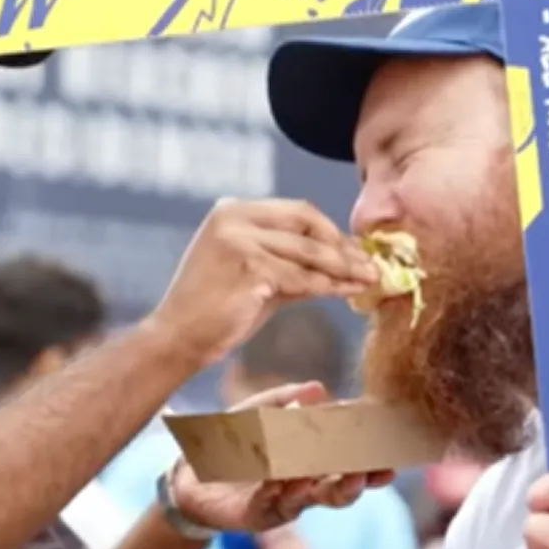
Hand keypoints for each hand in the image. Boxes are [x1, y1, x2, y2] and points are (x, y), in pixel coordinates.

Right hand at [147, 198, 376, 369]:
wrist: (178, 338)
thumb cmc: (216, 311)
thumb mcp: (258, 276)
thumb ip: (293, 263)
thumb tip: (343, 263)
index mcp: (233, 210)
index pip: (297, 212)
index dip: (332, 232)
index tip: (357, 252)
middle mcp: (234, 216)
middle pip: (307, 223)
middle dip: (343, 247)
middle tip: (371, 266)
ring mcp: (240, 239)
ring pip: (308, 253)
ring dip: (343, 268)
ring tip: (368, 280)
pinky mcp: (248, 268)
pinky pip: (301, 278)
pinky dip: (328, 287)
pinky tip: (347, 293)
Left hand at [170, 381, 394, 531]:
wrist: (191, 474)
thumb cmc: (233, 442)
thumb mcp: (257, 412)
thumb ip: (284, 401)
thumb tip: (318, 388)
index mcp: (312, 462)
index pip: (348, 458)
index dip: (369, 455)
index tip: (387, 445)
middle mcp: (305, 486)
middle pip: (342, 488)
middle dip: (361, 479)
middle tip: (375, 469)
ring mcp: (284, 502)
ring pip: (314, 499)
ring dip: (330, 488)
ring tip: (345, 478)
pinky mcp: (258, 514)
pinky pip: (274, 503)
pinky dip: (280, 490)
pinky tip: (284, 479)